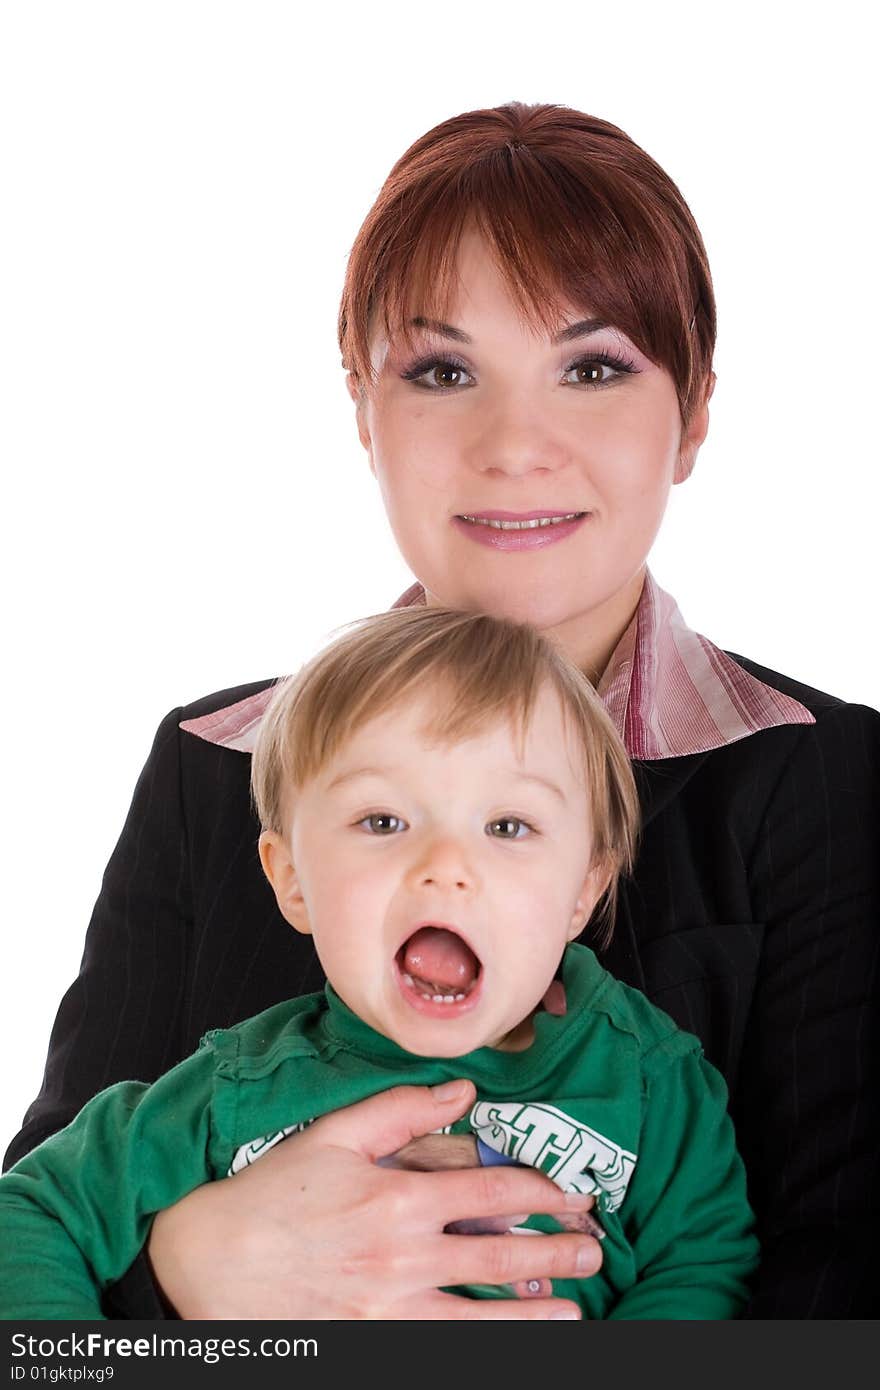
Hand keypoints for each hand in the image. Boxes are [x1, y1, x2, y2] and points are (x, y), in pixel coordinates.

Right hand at [147, 1079, 601, 1318]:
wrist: (208, 1260)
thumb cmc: (271, 1194)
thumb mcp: (333, 1135)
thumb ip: (402, 1109)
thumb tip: (463, 1091)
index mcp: (399, 1198)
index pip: (493, 1194)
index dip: (542, 1193)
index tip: (571, 1194)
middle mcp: (403, 1257)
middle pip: (500, 1258)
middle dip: (556, 1253)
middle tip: (593, 1252)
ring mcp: (389, 1310)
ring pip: (482, 1317)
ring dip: (534, 1315)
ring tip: (573, 1312)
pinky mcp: (371, 1343)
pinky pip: (442, 1351)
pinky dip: (481, 1348)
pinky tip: (506, 1346)